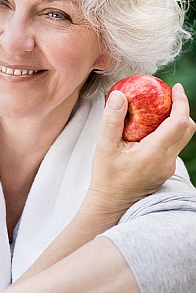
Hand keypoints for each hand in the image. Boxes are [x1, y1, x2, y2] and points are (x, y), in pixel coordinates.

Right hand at [88, 83, 194, 213]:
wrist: (110, 204)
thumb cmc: (106, 177)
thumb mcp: (104, 147)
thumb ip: (112, 120)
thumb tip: (120, 95)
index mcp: (154, 153)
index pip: (180, 122)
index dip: (181, 102)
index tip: (174, 88)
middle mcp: (167, 161)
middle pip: (187, 129)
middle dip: (181, 109)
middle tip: (167, 97)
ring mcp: (168, 167)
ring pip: (181, 139)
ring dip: (174, 122)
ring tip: (155, 112)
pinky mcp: (165, 171)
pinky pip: (173, 148)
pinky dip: (167, 134)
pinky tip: (149, 132)